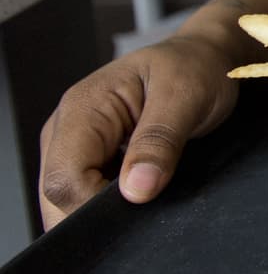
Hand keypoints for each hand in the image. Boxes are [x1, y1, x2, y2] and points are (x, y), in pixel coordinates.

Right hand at [38, 35, 240, 230]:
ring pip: (68, 200)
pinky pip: (87, 193)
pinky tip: (141, 198)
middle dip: (96, 215)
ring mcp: (76, 145)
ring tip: (149, 198)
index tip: (141, 206)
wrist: (203, 58)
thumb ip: (159, 142)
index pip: (64, 179)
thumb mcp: (186, 97)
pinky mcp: (92, 158)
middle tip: (148, 208)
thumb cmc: (194, 68)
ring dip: (104, 212)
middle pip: (58, 195)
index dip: (96, 205)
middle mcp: (68, 129)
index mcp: (83, 108)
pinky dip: (111, 206)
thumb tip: (136, 190)